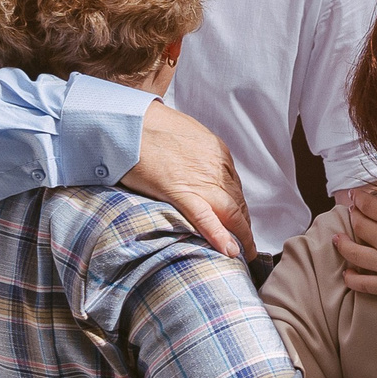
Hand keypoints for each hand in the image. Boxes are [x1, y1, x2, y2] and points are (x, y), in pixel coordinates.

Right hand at [123, 103, 253, 258]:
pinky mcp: (181, 192)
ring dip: (240, 234)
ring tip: (245, 253)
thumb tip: (200, 167)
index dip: (238, 206)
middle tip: (247, 242)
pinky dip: (220, 236)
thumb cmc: (151, 126)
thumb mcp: (187, 133)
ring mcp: (201, 180)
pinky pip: (205, 218)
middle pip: (238, 201)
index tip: (239, 219)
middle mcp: (216, 167)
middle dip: (244, 224)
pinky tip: (230, 251)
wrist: (129, 124)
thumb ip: (199, 152)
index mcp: (218, 152)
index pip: (234, 186)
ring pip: (230, 212)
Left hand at [334, 190, 376, 338]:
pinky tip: (346, 275)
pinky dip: (352, 278)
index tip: (353, 195)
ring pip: (355, 253)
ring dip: (343, 245)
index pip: (373, 205)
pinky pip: (364, 284)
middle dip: (353, 217)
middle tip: (348, 214)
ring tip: (335, 240)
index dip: (359, 199)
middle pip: (361, 226)